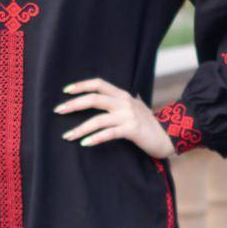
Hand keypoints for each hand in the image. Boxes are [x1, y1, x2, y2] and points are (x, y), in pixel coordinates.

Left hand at [53, 77, 174, 159]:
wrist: (168, 136)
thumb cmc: (148, 124)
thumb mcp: (134, 107)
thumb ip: (120, 102)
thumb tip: (104, 98)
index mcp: (123, 95)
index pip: (99, 84)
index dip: (82, 85)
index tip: (66, 91)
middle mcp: (124, 102)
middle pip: (94, 99)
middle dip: (73, 105)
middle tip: (58, 111)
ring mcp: (128, 115)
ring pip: (98, 119)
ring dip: (80, 128)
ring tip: (67, 136)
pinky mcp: (132, 130)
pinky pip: (109, 133)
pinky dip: (95, 138)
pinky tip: (85, 143)